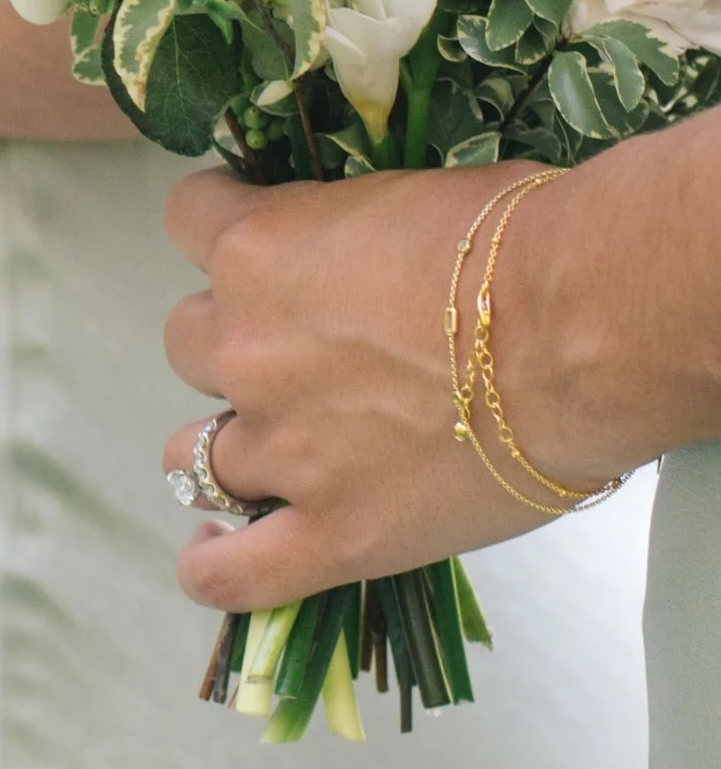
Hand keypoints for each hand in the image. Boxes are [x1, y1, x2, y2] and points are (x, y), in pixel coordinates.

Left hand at [158, 160, 600, 610]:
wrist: (582, 332)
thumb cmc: (518, 241)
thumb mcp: (401, 195)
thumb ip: (344, 232)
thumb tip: (357, 251)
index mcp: (258, 251)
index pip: (187, 219)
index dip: (225, 231)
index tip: (265, 246)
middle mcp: (245, 349)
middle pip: (187, 343)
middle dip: (236, 343)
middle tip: (312, 353)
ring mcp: (282, 449)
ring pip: (190, 453)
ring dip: (229, 444)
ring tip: (283, 449)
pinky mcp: (331, 533)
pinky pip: (233, 573)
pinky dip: (214, 566)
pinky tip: (221, 549)